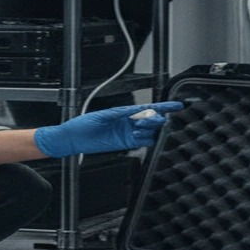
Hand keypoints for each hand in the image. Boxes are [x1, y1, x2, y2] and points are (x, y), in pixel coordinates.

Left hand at [33, 101, 184, 157]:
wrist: (72, 139)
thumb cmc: (83, 124)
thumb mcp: (102, 115)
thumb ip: (119, 114)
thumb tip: (134, 110)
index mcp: (124, 111)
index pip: (147, 107)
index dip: (163, 106)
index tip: (176, 105)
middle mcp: (128, 121)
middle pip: (151, 119)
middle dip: (158, 118)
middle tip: (159, 119)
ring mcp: (128, 132)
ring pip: (149, 131)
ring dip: (153, 128)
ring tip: (148, 126)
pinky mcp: (126, 143)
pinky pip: (143, 142)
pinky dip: (149, 139)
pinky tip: (146, 136)